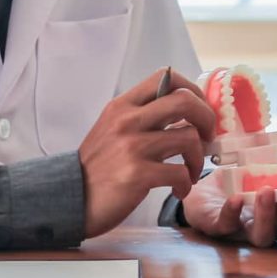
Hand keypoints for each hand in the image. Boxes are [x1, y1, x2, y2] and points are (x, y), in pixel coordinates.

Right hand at [78, 68, 215, 237]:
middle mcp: (127, 121)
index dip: (193, 91)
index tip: (201, 111)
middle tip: (208, 138)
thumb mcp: (113, 129)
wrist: (68, 199)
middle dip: (207, 119)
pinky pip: (180, 172)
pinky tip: (178, 190)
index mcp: (123, 106)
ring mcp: (132, 147)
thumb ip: (143, 117)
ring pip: (189, 138)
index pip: (166, 78)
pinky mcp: (137, 174)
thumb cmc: (99, 166)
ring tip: (191, 172)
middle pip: (185, 101)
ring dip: (199, 158)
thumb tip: (186, 111)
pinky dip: (186, 184)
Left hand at [182, 171, 276, 247]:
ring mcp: (246, 231)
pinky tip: (236, 199)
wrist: (208, 181)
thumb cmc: (252, 177)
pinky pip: (226, 227)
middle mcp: (274, 228)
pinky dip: (232, 214)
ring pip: (263, 237)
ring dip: (266, 215)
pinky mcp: (219, 227)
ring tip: (266, 191)